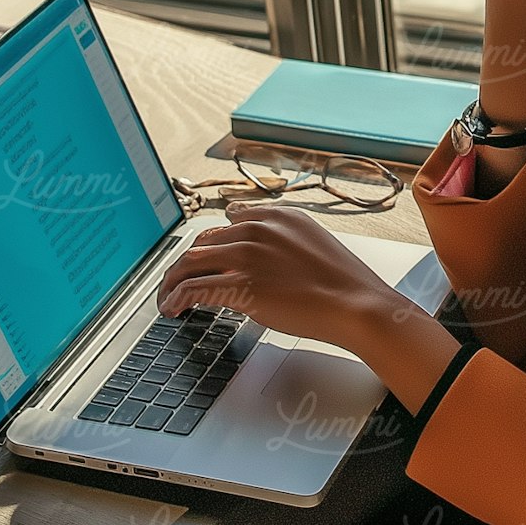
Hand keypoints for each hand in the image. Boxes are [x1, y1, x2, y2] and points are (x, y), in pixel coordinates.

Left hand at [154, 204, 460, 405]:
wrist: (358, 304)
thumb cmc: (345, 284)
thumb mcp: (316, 245)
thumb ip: (287, 242)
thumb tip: (270, 259)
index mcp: (279, 216)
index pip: (230, 220)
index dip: (213, 241)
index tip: (205, 254)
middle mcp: (259, 230)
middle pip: (204, 240)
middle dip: (187, 261)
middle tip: (178, 278)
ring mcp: (247, 257)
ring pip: (190, 262)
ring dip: (173, 280)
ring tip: (167, 296)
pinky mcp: (240, 286)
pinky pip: (194, 288)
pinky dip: (176, 298)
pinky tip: (173, 308)